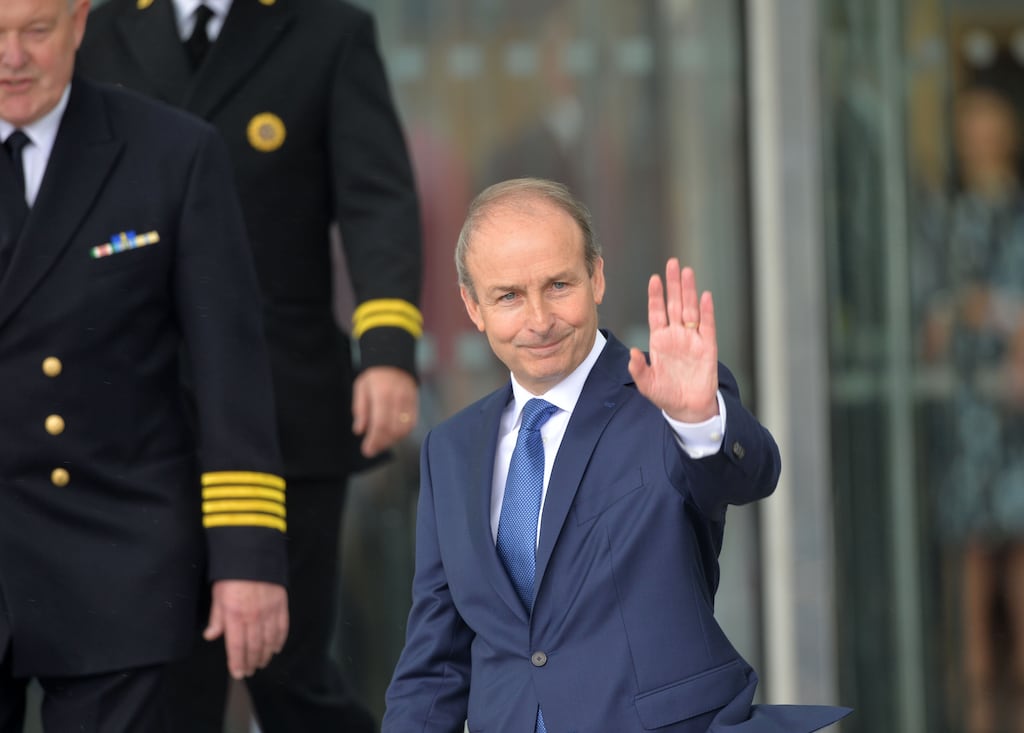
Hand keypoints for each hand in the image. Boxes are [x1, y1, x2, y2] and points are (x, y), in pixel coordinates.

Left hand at [205, 580, 287, 679]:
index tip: (238, 673)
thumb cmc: (232, 575)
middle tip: (249, 671)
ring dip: (265, 655)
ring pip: (268, 641)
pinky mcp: (281, 605)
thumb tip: (211, 636)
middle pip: (253, 647)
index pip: (236, 647)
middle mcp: (253, 617)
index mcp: (235, 616)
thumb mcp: (218, 595)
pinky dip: (279, 640)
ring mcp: (269, 612)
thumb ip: (216, 618)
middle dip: (251, 662)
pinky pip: (282, 628)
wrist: (253, 554)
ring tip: (261, 663)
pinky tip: (275, 648)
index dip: (237, 663)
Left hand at [352, 366, 418, 457]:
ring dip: (392, 440)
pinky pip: (411, 424)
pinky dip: (402, 434)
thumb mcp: (361, 388)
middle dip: (382, 443)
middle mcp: (397, 399)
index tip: (367, 450)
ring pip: (404, 429)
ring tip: (381, 444)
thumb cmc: (374, 376)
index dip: (374, 440)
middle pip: (393, 430)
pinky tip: (392, 436)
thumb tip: (359, 431)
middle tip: (372, 450)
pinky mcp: (415, 403)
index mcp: (382, 394)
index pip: (380, 424)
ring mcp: (408, 401)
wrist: (395, 360)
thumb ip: (360, 410)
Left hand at [628, 259, 718, 421]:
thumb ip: (639, 369)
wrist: (688, 409)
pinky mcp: (708, 348)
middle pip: (675, 304)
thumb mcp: (647, 384)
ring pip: (691, 310)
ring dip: (689, 291)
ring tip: (687, 272)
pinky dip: (706, 311)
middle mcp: (676, 335)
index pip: (657, 312)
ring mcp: (692, 340)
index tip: (654, 279)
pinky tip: (705, 296)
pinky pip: (707, 326)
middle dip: (673, 284)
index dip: (656, 296)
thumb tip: (634, 353)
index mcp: (660, 340)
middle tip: (673, 263)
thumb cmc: (666, 395)